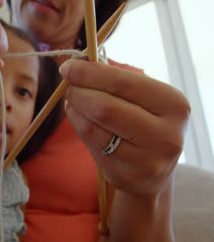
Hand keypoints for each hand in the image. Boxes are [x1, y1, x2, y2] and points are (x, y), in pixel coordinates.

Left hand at [60, 59, 190, 195]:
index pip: (123, 83)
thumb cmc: (143, 122)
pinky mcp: (127, 175)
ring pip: (95, 128)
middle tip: (68, 85)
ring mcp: (147, 159)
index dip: (90, 73)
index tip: (68, 66)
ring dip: (76, 109)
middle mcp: (166, 134)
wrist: (153, 170)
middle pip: (105, 108)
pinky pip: (92, 144)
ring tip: (72, 100)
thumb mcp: (142, 98)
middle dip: (79, 92)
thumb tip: (76, 65)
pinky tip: (77, 116)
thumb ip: (115, 81)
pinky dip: (78, 125)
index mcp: (174, 104)